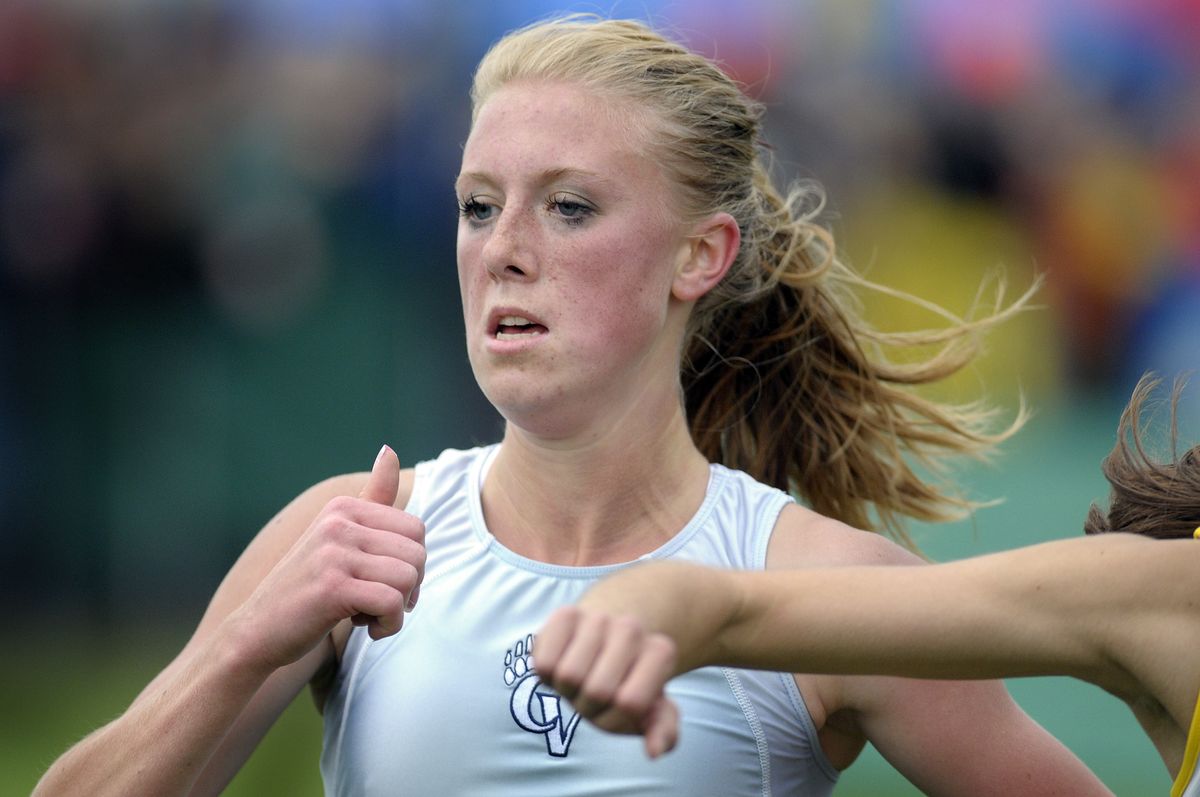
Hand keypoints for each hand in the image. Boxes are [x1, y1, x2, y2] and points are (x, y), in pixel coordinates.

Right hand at [230, 445, 425, 670]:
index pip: (416, 530)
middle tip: (380, 603)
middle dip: (410, 586)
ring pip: (409, 578)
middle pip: (418, 553)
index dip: (411, 564)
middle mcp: (338, 522)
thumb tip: (390, 449)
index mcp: (343, 507)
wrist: (256, 632)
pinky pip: (392, 603)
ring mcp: (333, 553)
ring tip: (369, 615)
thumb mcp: (337, 536)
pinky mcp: (332, 588)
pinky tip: (367, 628)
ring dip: (399, 609)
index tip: (385, 582)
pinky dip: (389, 624)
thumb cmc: (305, 588)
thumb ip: (371, 498)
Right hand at [535, 605, 679, 757]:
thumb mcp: (653, 708)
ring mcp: (599, 618)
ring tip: (581, 678)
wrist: (610, 639)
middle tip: (597, 695)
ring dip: (570, 689)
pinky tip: (563, 662)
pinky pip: (544, 661)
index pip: (630, 703)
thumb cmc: (630, 683)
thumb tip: (654, 751)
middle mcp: (632, 628)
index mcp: (660, 652)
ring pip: (569, 675)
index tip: (621, 705)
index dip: (618, 718)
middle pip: (598, 690)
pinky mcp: (565, 614)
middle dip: (593, 705)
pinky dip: (548, 673)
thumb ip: (662, 730)